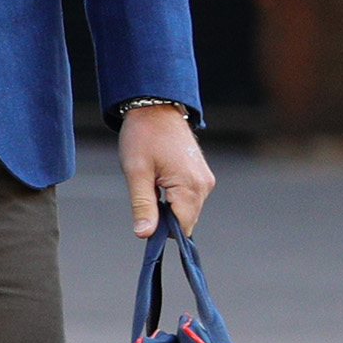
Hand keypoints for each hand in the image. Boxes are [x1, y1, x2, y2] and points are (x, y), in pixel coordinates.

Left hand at [119, 105, 215, 237]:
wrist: (156, 108)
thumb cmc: (144, 136)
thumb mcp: (137, 172)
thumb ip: (142, 205)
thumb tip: (145, 235)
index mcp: (191, 187)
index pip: (182, 228)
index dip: (162, 231)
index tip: (144, 219)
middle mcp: (204, 185)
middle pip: (185, 220)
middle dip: (164, 217)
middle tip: (145, 194)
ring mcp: (205, 180)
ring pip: (186, 209)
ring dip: (168, 205)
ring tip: (152, 183)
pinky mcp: (201, 175)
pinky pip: (188, 197)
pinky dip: (173, 196)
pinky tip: (159, 180)